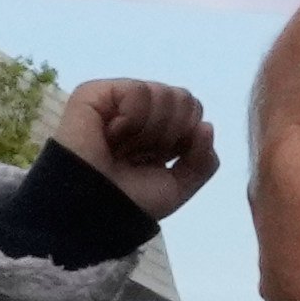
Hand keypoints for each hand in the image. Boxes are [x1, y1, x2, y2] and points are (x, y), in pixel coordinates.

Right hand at [51, 80, 217, 222]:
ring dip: (150, 131)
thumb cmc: (130, 200)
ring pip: (165, 93)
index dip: (186, 137)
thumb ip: (203, 160)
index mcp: (158, 128)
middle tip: (140, 154)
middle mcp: (139, 111)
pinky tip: (112, 135)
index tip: (160, 159)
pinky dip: (132, 119)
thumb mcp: (179, 186)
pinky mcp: (93, 94)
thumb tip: (206, 124)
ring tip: (122, 147)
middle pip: (184, 98)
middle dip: (170, 133)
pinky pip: (138, 91)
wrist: (94, 210)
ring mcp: (116, 100)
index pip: (193, 109)